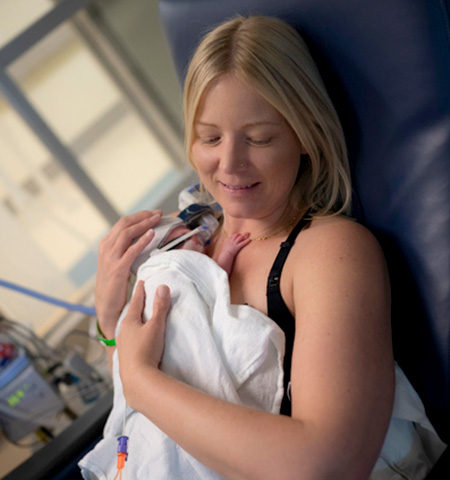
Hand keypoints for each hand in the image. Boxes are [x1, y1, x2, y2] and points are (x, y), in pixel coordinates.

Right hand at [95, 210, 161, 337]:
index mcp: (106, 244)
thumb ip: (126, 250)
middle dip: (143, 216)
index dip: (140, 216)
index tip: (154, 213)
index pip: (123, 223)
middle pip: (125, 223)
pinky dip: (142, 241)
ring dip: (144, 224)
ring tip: (157, 219)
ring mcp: (110, 257)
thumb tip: (144, 238)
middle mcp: (106, 248)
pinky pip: (131, 250)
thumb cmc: (115, 285)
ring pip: (127, 233)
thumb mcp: (117, 262)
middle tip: (159, 213)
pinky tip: (152, 235)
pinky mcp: (118, 269)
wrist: (106, 306)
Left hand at [116, 281, 170, 404]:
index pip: (136, 301)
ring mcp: (122, 345)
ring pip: (128, 328)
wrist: (137, 380)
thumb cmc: (146, 351)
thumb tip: (162, 287)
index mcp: (129, 322)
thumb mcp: (156, 326)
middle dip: (136, 306)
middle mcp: (122, 332)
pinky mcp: (125, 358)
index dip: (140, 290)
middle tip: (140, 298)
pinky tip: (136, 341)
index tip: (141, 281)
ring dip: (134, 322)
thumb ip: (160, 307)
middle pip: (130, 314)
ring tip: (138, 319)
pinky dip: (133, 335)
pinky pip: (129, 341)